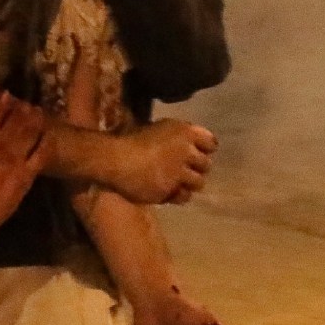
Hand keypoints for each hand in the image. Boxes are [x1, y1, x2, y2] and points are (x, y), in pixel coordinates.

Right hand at [0, 94, 47, 232]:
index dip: (1, 103)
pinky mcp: (26, 176)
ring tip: (38, 112)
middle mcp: (0, 149)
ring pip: (30, 134)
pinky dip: (45, 143)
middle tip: (27, 103)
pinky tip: (48, 135)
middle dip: (22, 110)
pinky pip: (40, 156)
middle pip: (16, 122)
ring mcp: (15, 162)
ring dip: (35, 121)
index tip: (7, 93)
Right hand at [102, 119, 216, 204]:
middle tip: (186, 169)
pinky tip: (170, 191)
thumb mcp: (156, 128)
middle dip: (198, 167)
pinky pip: (184, 196)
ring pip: (199, 182)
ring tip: (179, 182)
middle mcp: (187, 152)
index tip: (198, 152)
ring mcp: (180, 173)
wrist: (114, 159)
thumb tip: (185, 142)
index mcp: (185, 132)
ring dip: (191, 182)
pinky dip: (179, 195)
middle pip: (206, 164)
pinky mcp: (171, 191)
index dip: (205, 149)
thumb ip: (175, 136)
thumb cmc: (129, 138)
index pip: (211, 143)